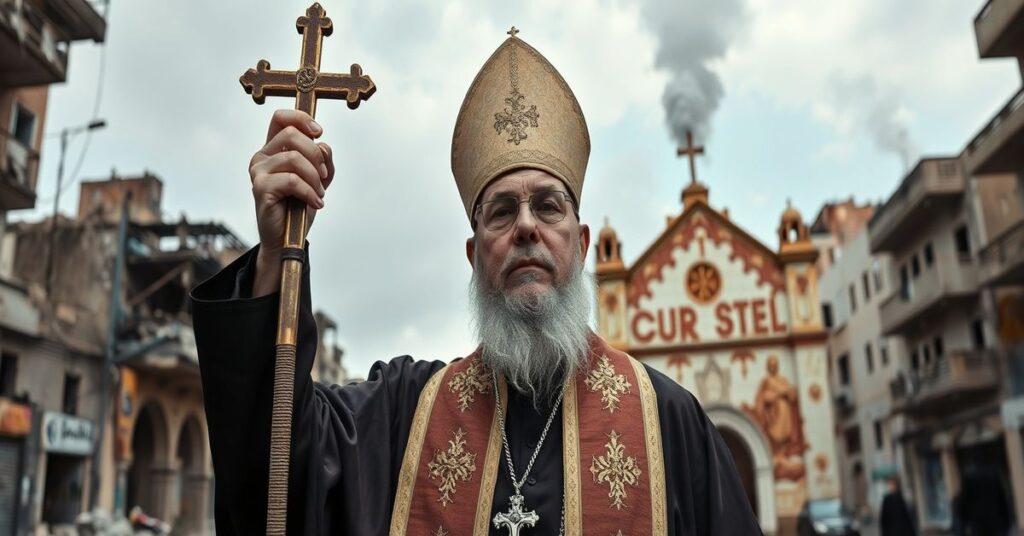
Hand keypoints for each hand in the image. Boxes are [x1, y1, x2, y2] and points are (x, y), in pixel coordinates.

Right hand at [249, 109, 334, 296]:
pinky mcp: (260, 188)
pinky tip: (316, 203)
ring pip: (295, 158)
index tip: (318, 132)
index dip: (301, 118)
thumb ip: (324, 160)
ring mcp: (258, 172)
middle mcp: (262, 157)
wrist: (287, 238)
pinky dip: (310, 192)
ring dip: (315, 178)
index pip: (280, 118)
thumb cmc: (299, 207)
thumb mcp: (318, 179)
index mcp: (274, 150)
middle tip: (323, 175)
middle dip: (315, 154)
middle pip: (291, 134)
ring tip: (319, 194)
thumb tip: (323, 146)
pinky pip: (292, 180)